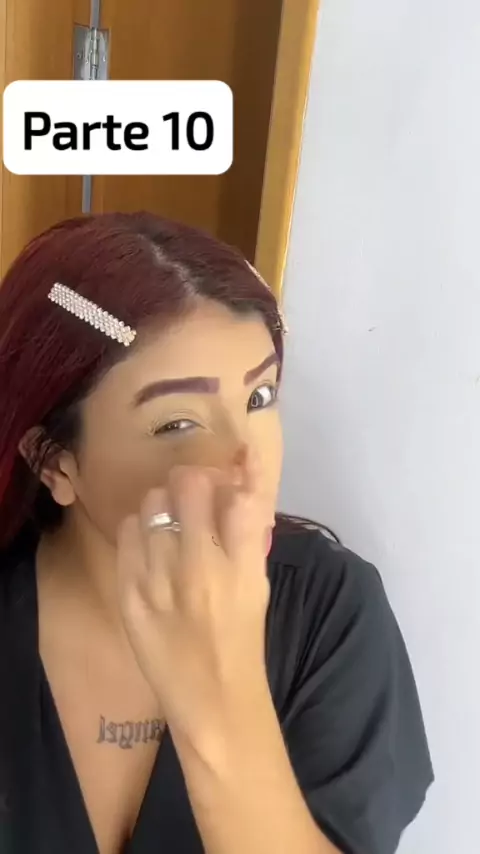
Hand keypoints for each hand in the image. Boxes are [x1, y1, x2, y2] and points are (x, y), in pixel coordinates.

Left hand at [116, 449, 272, 748]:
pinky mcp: (130, 595)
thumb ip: (249, 533)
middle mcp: (200, 569)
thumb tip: (239, 483)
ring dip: (165, 504)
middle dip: (195, 482)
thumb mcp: (258, 584)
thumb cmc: (242, 640)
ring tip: (171, 522)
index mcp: (243, 568)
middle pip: (189, 486)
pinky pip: (128, 534)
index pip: (238, 494)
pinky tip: (150, 545)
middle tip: (195, 495)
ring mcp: (160, 582)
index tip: (229, 479)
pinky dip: (140, 530)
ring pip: (153, 505)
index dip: (234, 476)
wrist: (211, 700)